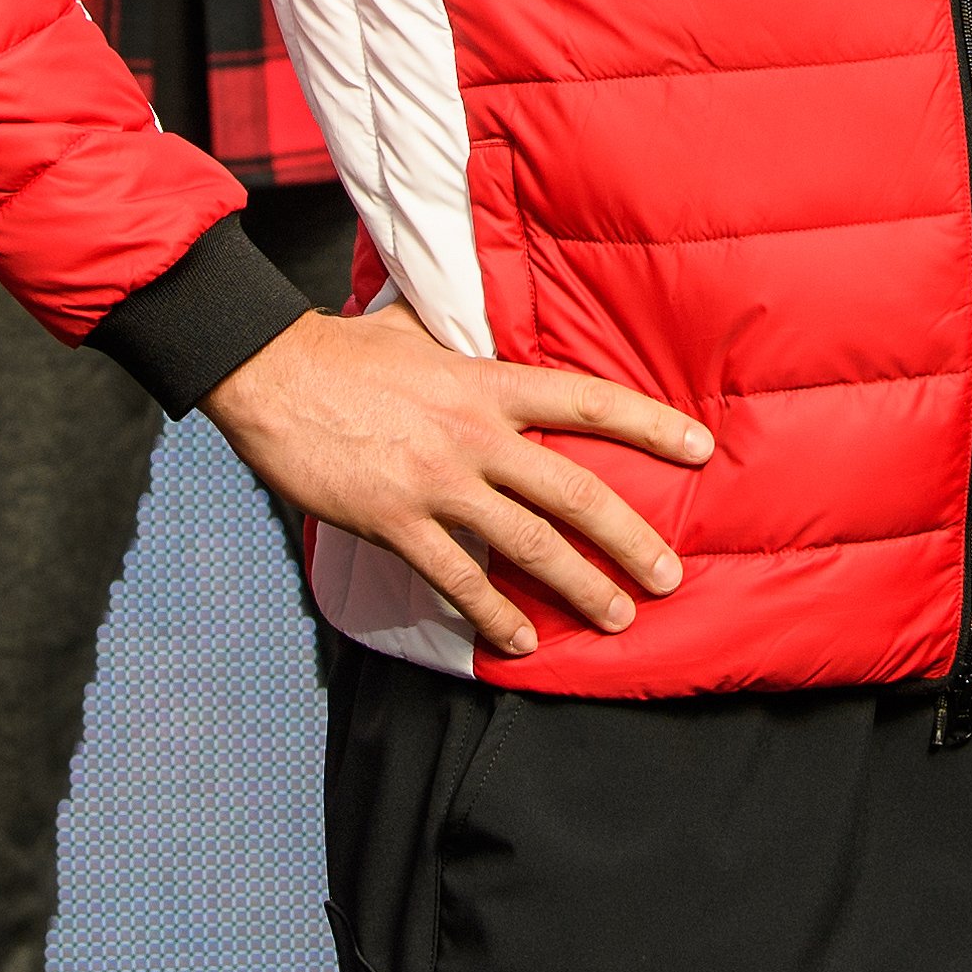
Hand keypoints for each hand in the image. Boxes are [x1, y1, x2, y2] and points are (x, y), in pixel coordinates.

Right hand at [201, 298, 710, 655]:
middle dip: (628, 538)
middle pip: (573, 490)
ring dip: (577, 585)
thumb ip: (467, 342)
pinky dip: (492, 612)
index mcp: (488, 382)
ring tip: (616, 615)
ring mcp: (437, 480)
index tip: (701, 448)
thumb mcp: (423, 331)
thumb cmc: (346, 351)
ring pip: (527, 543)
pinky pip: (456, 577)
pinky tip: (519, 640)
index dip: (650, 424)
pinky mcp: (394, 521)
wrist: (271, 373)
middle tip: (669, 575)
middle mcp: (475, 433)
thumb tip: (490, 331)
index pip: (588, 400)